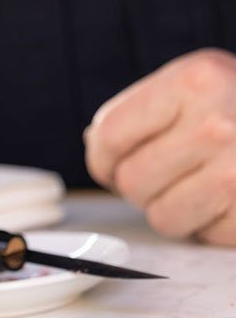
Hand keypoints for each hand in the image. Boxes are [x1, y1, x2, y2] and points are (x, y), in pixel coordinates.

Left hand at [85, 49, 235, 243]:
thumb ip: (143, 111)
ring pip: (163, 217)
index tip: (112, 162)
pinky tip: (233, 199)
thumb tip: (96, 146)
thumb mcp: (200, 83)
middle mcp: (218, 123)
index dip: (103, 159)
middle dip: (144, 185)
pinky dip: (214, 225)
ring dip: (177, 209)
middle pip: (132, 182)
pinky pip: (206, 236)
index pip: (109, 136)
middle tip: (173, 172)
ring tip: (205, 184)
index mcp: (194, 81)